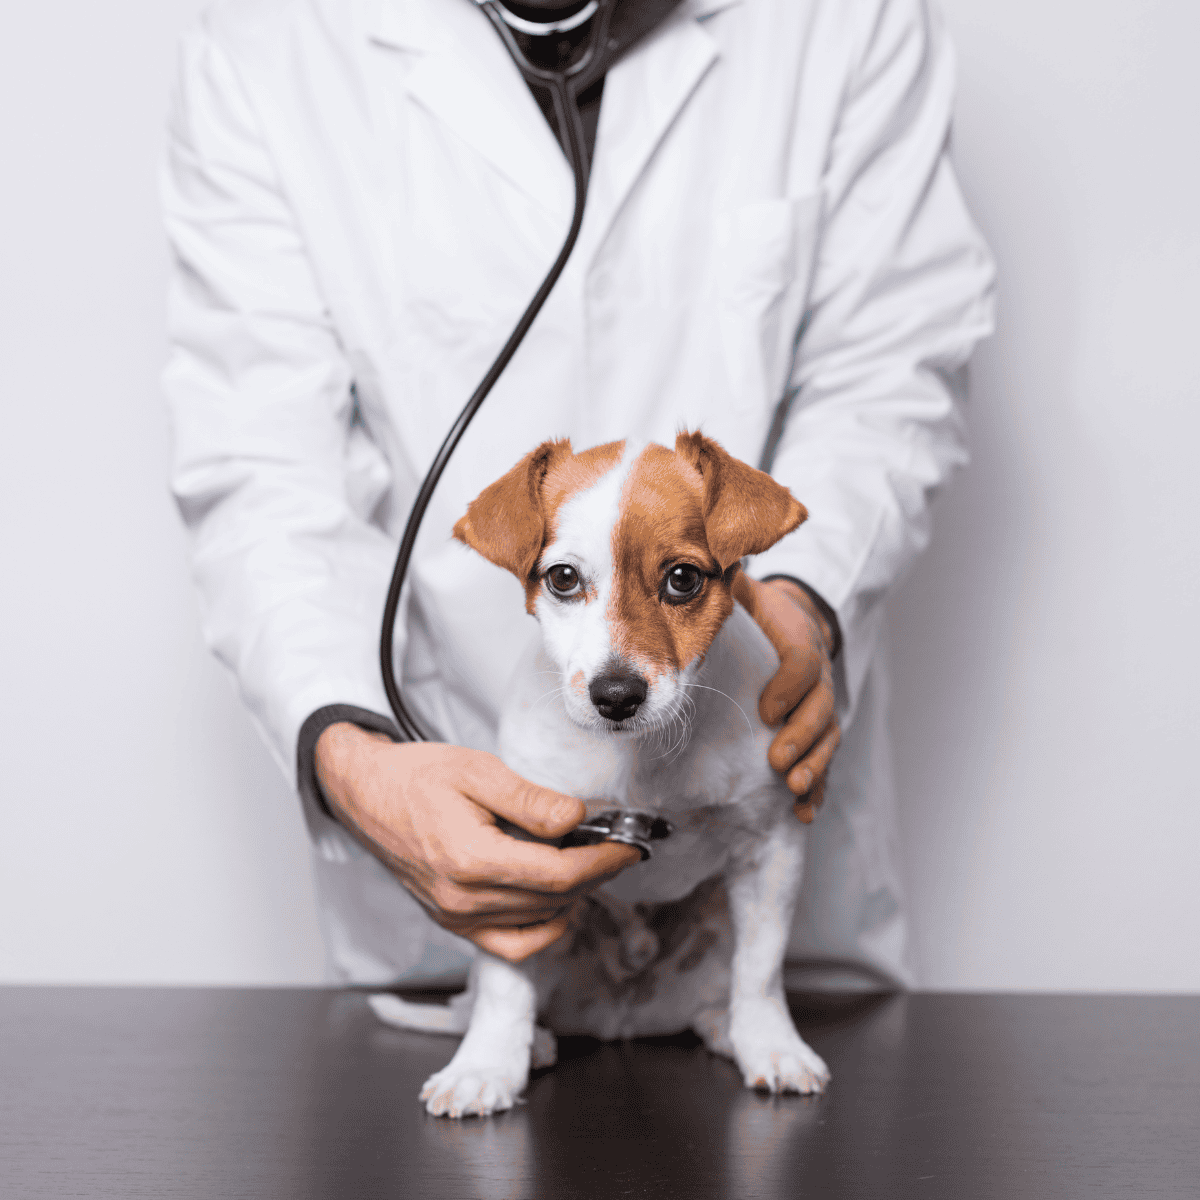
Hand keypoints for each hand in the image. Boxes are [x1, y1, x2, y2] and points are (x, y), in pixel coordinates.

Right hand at [314, 724, 640, 961]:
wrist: (365, 795)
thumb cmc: (415, 777)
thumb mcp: (477, 771)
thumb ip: (530, 801)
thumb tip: (577, 820)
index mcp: (471, 860)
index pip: (560, 875)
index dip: (603, 862)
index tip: (629, 846)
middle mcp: (463, 901)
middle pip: (555, 900)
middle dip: (595, 874)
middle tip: (616, 845)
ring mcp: (457, 918)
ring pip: (538, 923)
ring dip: (573, 896)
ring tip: (586, 861)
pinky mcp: (454, 923)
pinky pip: (511, 943)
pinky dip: (542, 926)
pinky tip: (555, 897)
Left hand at [732, 574, 840, 822]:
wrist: (796, 622)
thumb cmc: (762, 613)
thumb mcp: (748, 593)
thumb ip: (729, 582)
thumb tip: (707, 565)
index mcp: (801, 641)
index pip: (804, 663)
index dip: (789, 687)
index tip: (766, 709)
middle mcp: (818, 678)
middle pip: (821, 708)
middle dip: (802, 736)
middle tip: (779, 760)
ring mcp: (821, 707)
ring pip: (827, 739)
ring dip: (814, 766)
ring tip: (795, 788)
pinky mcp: (817, 732)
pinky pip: (823, 761)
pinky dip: (818, 787)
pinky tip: (803, 811)